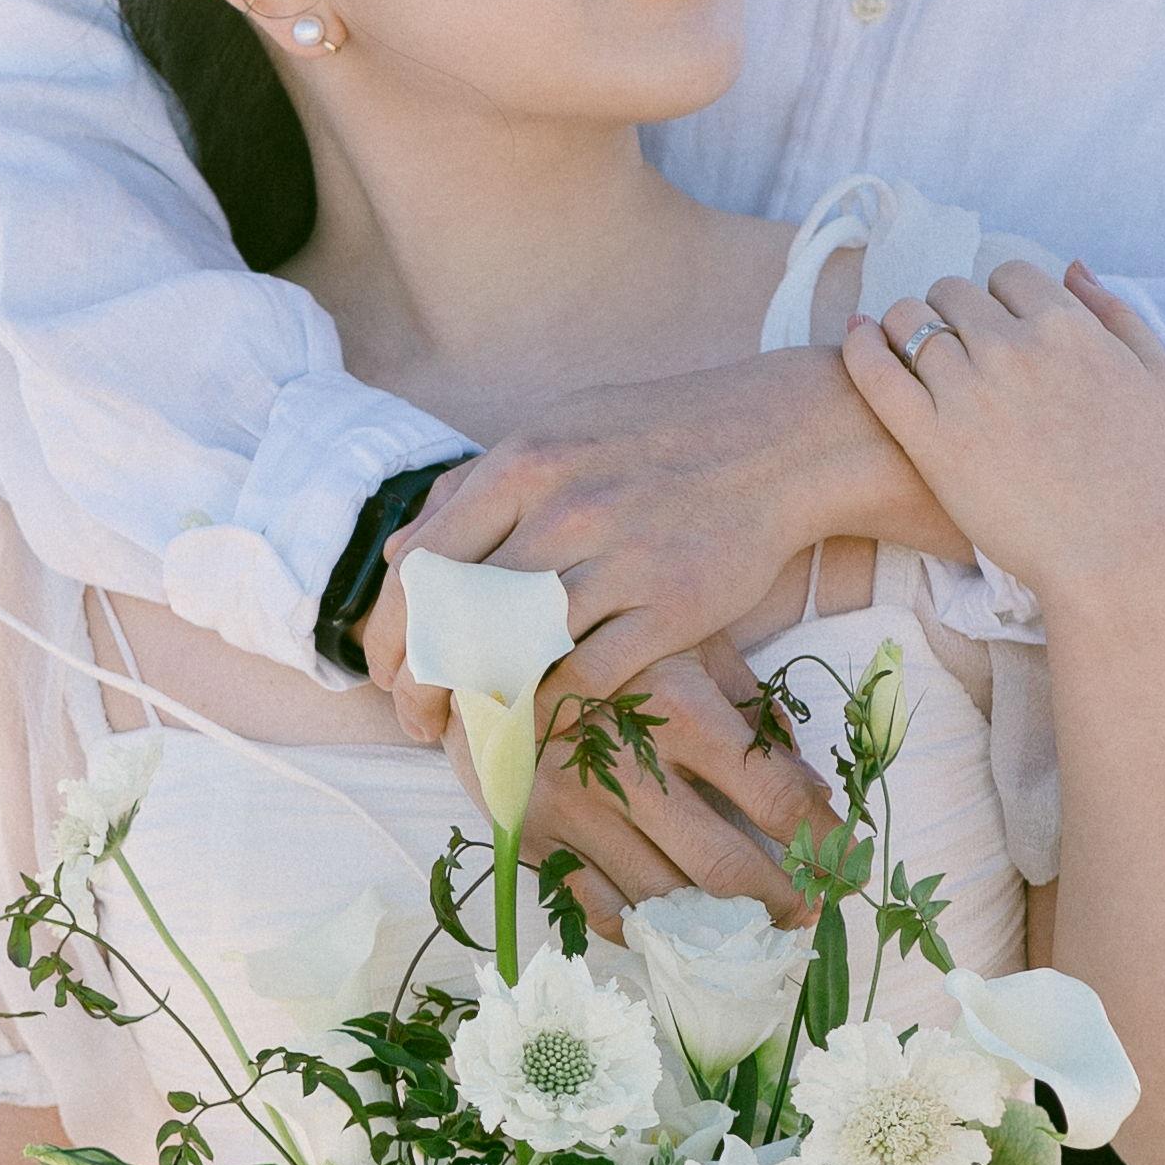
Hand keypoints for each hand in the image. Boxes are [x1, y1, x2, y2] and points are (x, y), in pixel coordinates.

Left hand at [366, 359, 881, 822]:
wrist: (778, 438)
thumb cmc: (653, 435)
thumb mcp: (553, 432)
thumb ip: (473, 491)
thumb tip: (398, 556)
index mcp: (523, 465)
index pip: (420, 567)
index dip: (389, 636)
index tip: (386, 675)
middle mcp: (564, 511)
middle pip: (456, 622)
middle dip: (421, 688)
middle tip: (416, 722)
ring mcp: (622, 561)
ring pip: (517, 655)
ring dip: (478, 708)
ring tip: (465, 731)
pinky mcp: (675, 609)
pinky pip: (591, 678)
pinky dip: (554, 708)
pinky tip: (539, 718)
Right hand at [498, 648, 813, 927]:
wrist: (481, 641)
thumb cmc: (610, 642)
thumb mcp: (690, 646)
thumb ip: (754, 711)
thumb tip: (815, 788)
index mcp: (679, 709)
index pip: (777, 798)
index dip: (825, 841)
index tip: (848, 861)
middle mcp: (629, 768)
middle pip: (729, 868)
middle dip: (785, 903)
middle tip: (811, 912)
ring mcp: (577, 809)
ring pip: (668, 902)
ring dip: (724, 931)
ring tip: (755, 932)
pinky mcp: (535, 837)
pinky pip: (604, 909)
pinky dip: (650, 932)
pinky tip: (679, 929)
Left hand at [834, 260, 1164, 613]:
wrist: (1114, 554)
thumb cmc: (1146, 473)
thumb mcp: (1160, 377)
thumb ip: (1117, 313)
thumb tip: (1072, 268)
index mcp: (1065, 326)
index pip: (1008, 275)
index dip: (1002, 298)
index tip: (1001, 329)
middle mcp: (1012, 346)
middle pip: (953, 292)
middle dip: (953, 312)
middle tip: (957, 348)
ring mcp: (966, 390)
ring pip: (909, 320)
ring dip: (907, 328)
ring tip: (912, 354)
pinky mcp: (930, 438)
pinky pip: (875, 370)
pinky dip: (861, 347)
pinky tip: (861, 342)